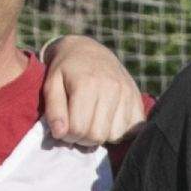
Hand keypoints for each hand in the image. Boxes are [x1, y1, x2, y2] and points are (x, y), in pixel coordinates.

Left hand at [39, 34, 147, 150]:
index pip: (78, 129)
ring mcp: (128, 94)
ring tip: (93, 121)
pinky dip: (119, 131)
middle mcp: (111, 88)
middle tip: (78, 127)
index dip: (67, 135)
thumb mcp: (52, 84)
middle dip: (84, 138)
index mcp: (87, 84)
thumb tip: (59, 133)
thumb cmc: (67, 71)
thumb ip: (54, 110)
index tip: (64, 128)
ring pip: (115, 136)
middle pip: (97, 135)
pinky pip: (132, 130)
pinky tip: (109, 120)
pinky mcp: (138, 99)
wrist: (91, 52)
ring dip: (102, 135)